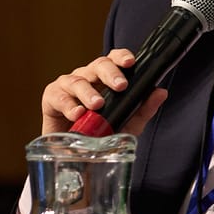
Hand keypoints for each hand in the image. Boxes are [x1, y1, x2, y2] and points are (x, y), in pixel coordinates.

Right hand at [39, 49, 168, 137]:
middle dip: (110, 73)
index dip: (122, 57)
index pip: (114, 59)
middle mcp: (87, 77)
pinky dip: (69, 105)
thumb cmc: (101, 133)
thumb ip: (144, 108)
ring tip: (97, 105)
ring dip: (89, 92)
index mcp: (105, 78)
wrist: (77, 155)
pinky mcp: (51, 97)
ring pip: (78, 80)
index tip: (131, 62)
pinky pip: (59, 96)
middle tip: (120, 86)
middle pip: (98, 65)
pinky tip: (77, 113)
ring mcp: (68, 85)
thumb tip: (161, 92)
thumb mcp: (127, 123)